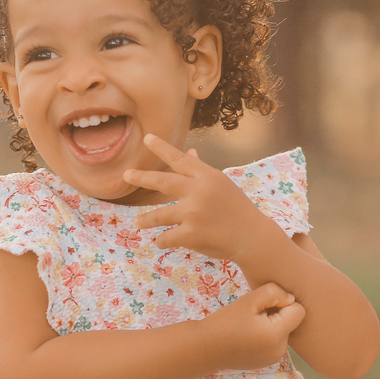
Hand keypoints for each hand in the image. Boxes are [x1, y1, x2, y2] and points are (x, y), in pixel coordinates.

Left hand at [124, 134, 286, 263]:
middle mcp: (199, 192)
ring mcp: (194, 213)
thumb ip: (201, 170)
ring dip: (146, 220)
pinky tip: (160, 241)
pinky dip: (162, 240)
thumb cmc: (236, 208)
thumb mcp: (221, 185)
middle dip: (142, 177)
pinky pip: (167, 237)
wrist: (253, 237)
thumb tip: (189, 151)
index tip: (147, 138)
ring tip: (139, 223)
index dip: (162, 148)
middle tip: (127, 174)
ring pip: (159, 215)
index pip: (180, 159)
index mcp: (208, 177)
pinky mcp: (191, 234)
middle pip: (163, 182)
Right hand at [203, 283, 305, 370]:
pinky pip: (275, 343)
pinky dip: (266, 336)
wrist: (206, 347)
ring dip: (272, 325)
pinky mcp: (267, 362)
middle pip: (291, 322)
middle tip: (253, 315)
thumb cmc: (226, 321)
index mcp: (278, 334)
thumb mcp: (249, 300)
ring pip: (283, 332)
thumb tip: (290, 298)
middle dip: (277, 315)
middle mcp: (281, 350)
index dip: (283, 303)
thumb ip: (274, 293)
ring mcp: (274, 358)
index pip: (299, 311)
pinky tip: (248, 336)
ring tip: (249, 326)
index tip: (263, 305)